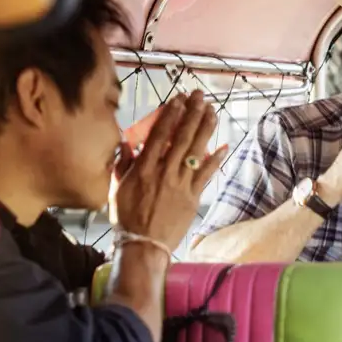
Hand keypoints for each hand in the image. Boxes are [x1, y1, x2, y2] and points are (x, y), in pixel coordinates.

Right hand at [112, 90, 227, 250]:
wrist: (144, 245)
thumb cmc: (127, 219)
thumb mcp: (117, 189)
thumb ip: (123, 165)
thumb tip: (127, 144)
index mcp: (143, 169)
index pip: (159, 135)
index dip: (170, 115)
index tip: (178, 99)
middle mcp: (164, 173)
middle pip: (181, 138)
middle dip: (191, 114)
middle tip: (199, 96)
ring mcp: (181, 185)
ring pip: (196, 151)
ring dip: (205, 129)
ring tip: (212, 111)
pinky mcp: (193, 198)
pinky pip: (207, 175)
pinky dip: (216, 160)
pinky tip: (225, 145)